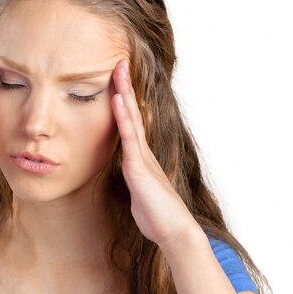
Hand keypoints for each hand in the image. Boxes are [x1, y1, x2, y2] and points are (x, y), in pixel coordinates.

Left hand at [111, 59, 200, 249]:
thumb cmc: (157, 217)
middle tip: (120, 62)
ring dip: (125, 93)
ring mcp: (142, 158)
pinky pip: (130, 137)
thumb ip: (135, 182)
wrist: (174, 232)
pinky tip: (119, 100)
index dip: (125, 102)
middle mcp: (143, 153)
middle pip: (133, 113)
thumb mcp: (140, 195)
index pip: (131, 124)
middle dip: (125, 87)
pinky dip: (124, 117)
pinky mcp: (139, 168)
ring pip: (132, 119)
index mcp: (141, 158)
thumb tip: (132, 179)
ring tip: (118, 69)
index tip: (118, 81)